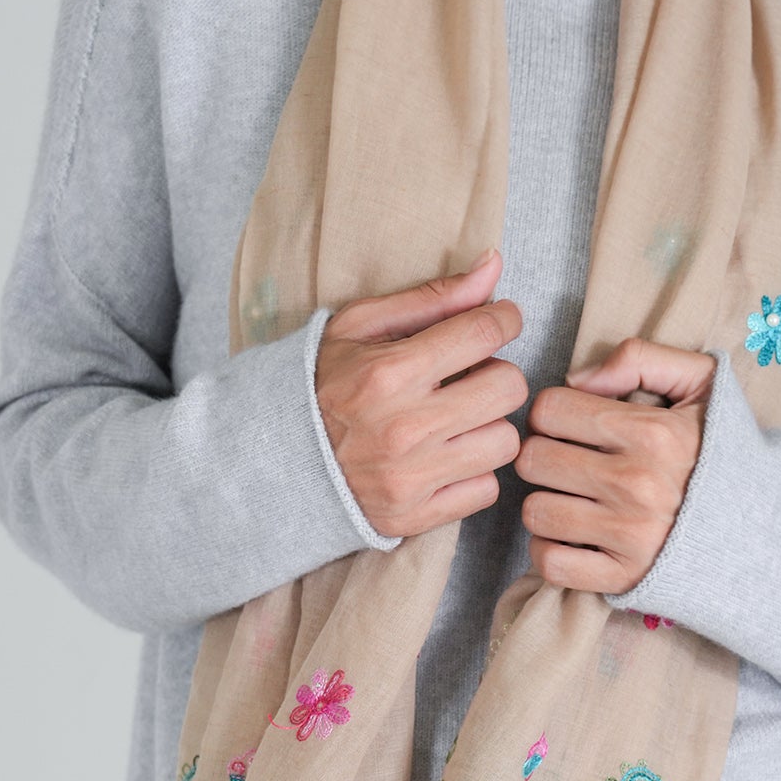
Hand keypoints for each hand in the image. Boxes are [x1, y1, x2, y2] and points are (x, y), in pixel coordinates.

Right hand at [315, 249, 525, 537]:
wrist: (271, 457)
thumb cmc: (321, 382)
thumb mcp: (361, 327)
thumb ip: (432, 298)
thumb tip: (493, 264)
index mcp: (390, 373)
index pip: (485, 333)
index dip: (504, 319)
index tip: (500, 320)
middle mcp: (405, 428)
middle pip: (509, 388)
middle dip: (496, 373)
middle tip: (470, 374)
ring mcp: (411, 478)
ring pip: (505, 442)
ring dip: (488, 425)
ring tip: (457, 418)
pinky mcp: (414, 516)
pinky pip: (486, 489)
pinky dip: (474, 471)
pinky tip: (446, 455)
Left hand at [514, 338, 715, 592]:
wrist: (767, 526)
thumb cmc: (723, 450)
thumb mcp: (702, 383)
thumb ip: (641, 357)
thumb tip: (577, 379)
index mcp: (651, 432)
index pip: (549, 409)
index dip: (555, 412)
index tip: (574, 425)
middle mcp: (636, 484)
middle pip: (533, 460)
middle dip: (545, 454)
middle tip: (571, 462)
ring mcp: (629, 535)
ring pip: (535, 512)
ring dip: (547, 503)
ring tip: (575, 499)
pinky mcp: (624, 578)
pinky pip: (550, 563)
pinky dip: (552, 550)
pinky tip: (574, 536)